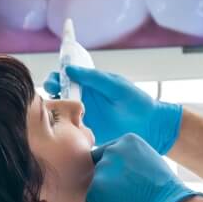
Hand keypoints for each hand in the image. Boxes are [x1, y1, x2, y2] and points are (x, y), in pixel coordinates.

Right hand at [43, 67, 181, 153]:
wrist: (151, 126)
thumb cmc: (136, 101)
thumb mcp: (115, 85)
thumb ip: (93, 78)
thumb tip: (69, 69)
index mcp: (88, 84)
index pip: (65, 78)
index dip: (56, 78)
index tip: (54, 81)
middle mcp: (82, 99)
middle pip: (58, 95)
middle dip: (51, 94)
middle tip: (53, 95)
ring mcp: (83, 116)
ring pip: (61, 113)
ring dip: (55, 111)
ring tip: (55, 112)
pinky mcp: (86, 132)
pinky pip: (69, 130)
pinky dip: (63, 129)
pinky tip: (62, 128)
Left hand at [86, 134, 202, 201]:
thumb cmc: (164, 189)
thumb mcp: (148, 161)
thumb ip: (130, 159)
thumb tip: (117, 166)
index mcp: (127, 140)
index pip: (109, 155)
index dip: (119, 173)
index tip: (134, 181)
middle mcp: (113, 150)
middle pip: (101, 170)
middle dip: (111, 184)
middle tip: (132, 193)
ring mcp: (104, 167)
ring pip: (96, 186)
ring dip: (108, 196)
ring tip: (129, 200)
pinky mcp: (97, 186)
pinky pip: (92, 201)